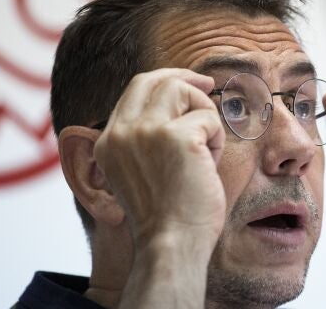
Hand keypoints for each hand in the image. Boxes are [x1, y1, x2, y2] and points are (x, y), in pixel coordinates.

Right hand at [93, 68, 225, 249]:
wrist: (171, 246)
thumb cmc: (166, 216)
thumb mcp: (141, 172)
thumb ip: (147, 139)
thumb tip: (177, 100)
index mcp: (108, 142)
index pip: (134, 91)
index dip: (164, 81)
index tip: (189, 85)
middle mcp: (121, 132)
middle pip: (153, 80)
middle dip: (184, 78)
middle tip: (209, 84)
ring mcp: (146, 132)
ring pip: (182, 90)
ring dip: (203, 114)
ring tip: (207, 149)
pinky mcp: (176, 138)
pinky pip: (208, 117)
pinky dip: (217, 139)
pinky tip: (209, 165)